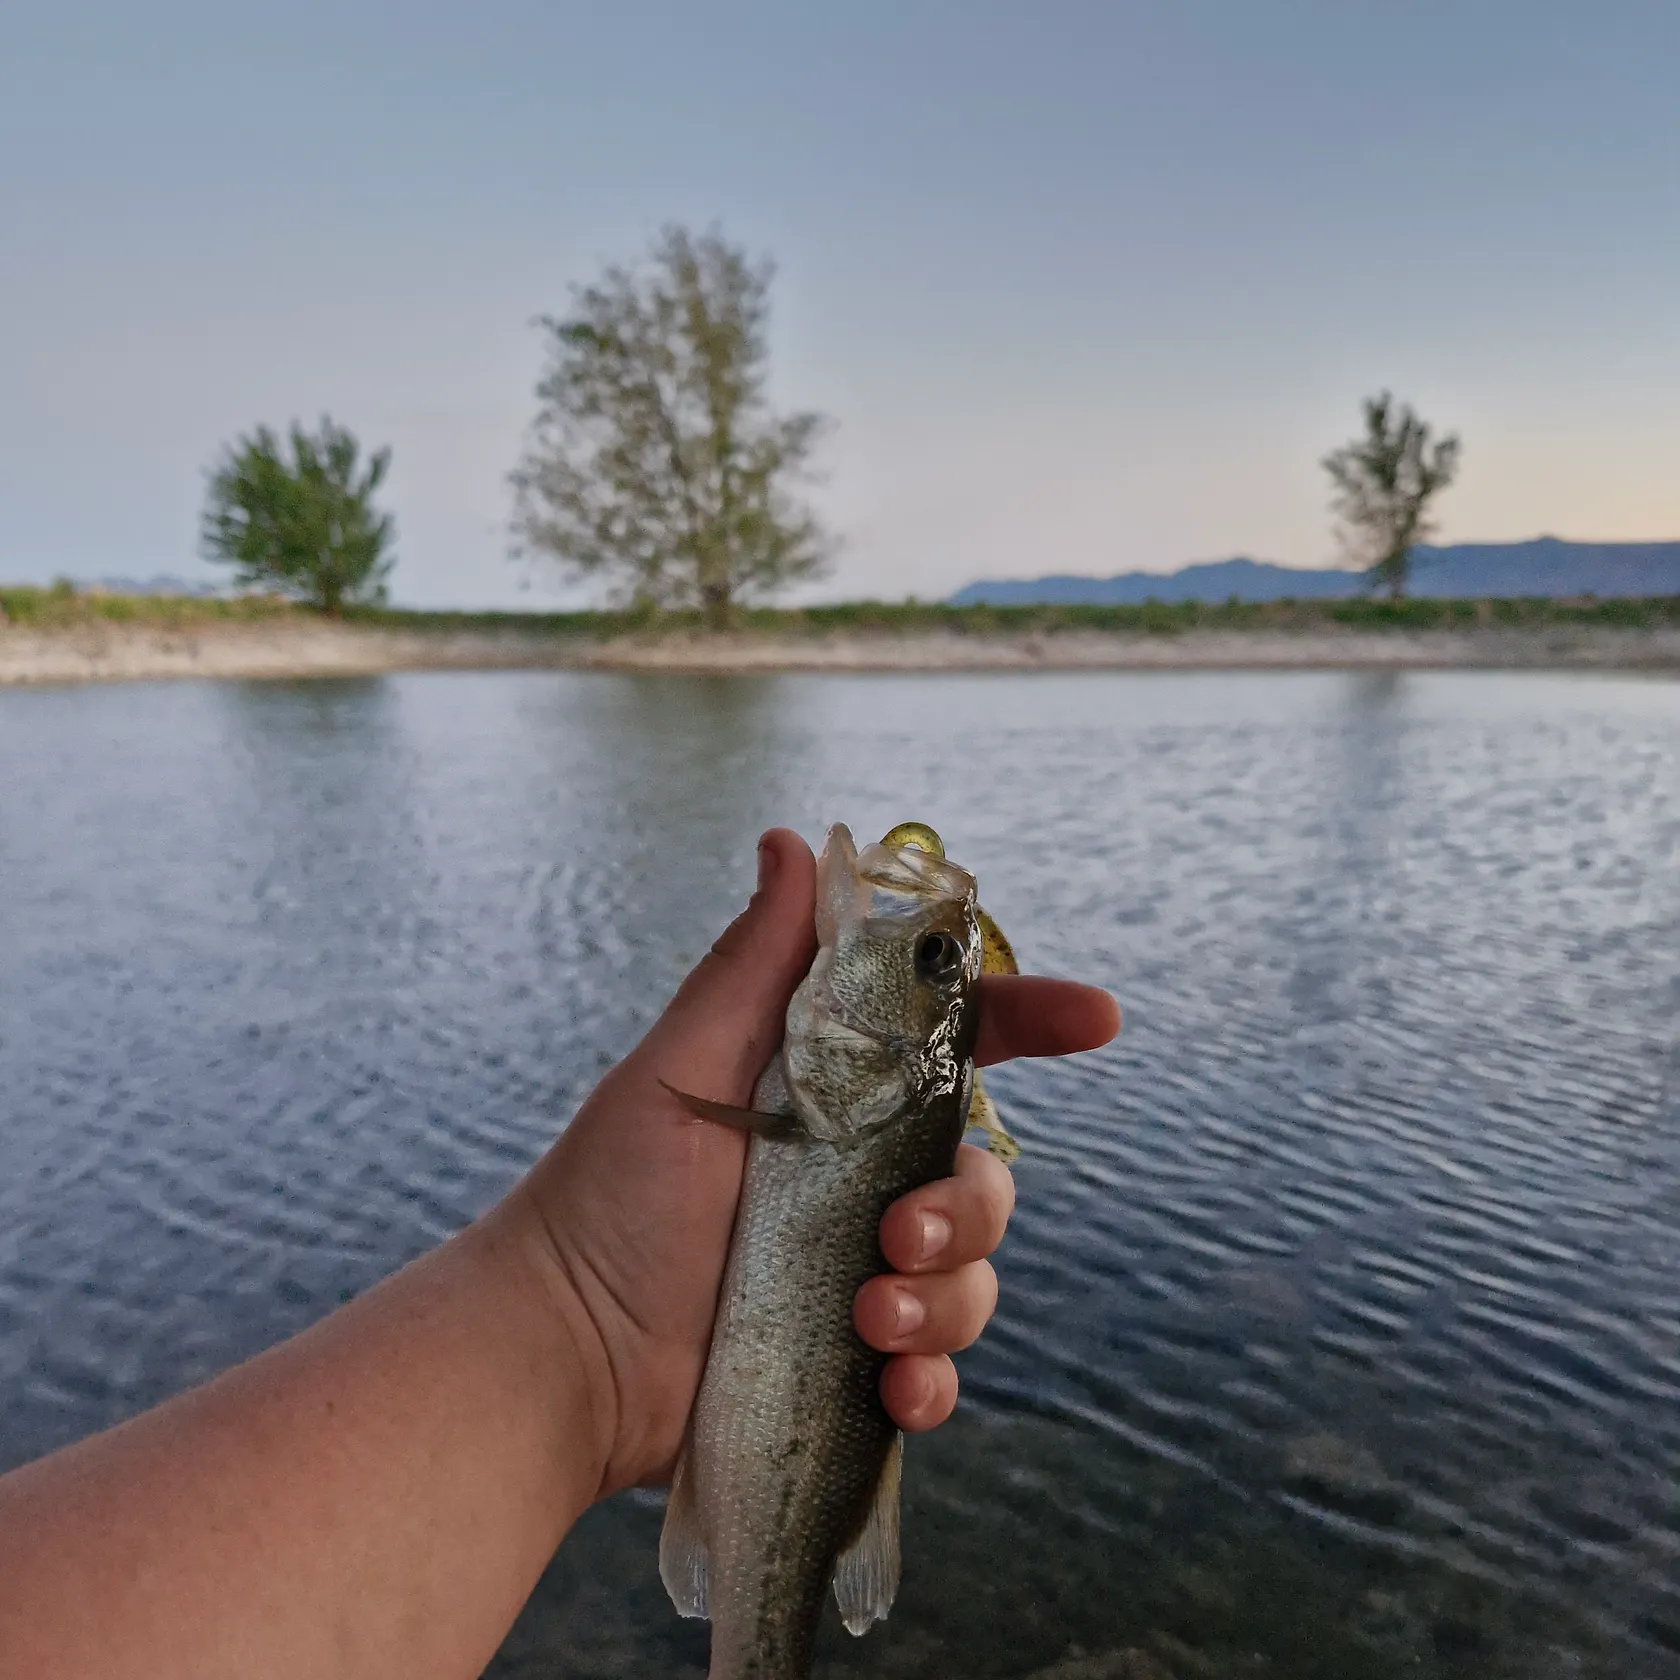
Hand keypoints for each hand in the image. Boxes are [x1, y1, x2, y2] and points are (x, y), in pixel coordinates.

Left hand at [509, 828, 1119, 1499]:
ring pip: (975, 1271)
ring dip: (948, 1298)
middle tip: (902, 1234)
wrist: (561, 1349)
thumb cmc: (608, 1193)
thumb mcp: (682, 1067)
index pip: (953, 1042)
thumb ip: (752, 964)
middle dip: (972, 1204)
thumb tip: (790, 839)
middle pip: (983, 1170)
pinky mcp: (852, 1355)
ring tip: (871, 1317)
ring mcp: (860, 1265)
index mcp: (832, 1094)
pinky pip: (939, 1365)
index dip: (1030, 1019)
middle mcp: (859, 1174)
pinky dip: (934, 1377)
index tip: (1095, 1016)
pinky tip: (893, 1383)